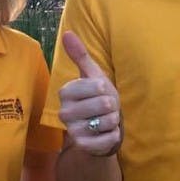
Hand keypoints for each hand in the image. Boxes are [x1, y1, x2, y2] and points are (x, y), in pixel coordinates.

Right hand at [58, 31, 121, 156]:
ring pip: (108, 121)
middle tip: (105, 109)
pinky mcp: (84, 147)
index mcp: (65, 93)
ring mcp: (73, 131)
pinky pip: (110, 138)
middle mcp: (64, 113)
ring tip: (105, 120)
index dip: (106, 89)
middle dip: (112, 106)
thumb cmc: (96, 99)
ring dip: (113, 121)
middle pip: (104, 104)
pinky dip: (114, 135)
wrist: (98, 130)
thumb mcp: (92, 75)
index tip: (100, 93)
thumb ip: (80, 55)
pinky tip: (107, 133)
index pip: (97, 86)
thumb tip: (67, 32)